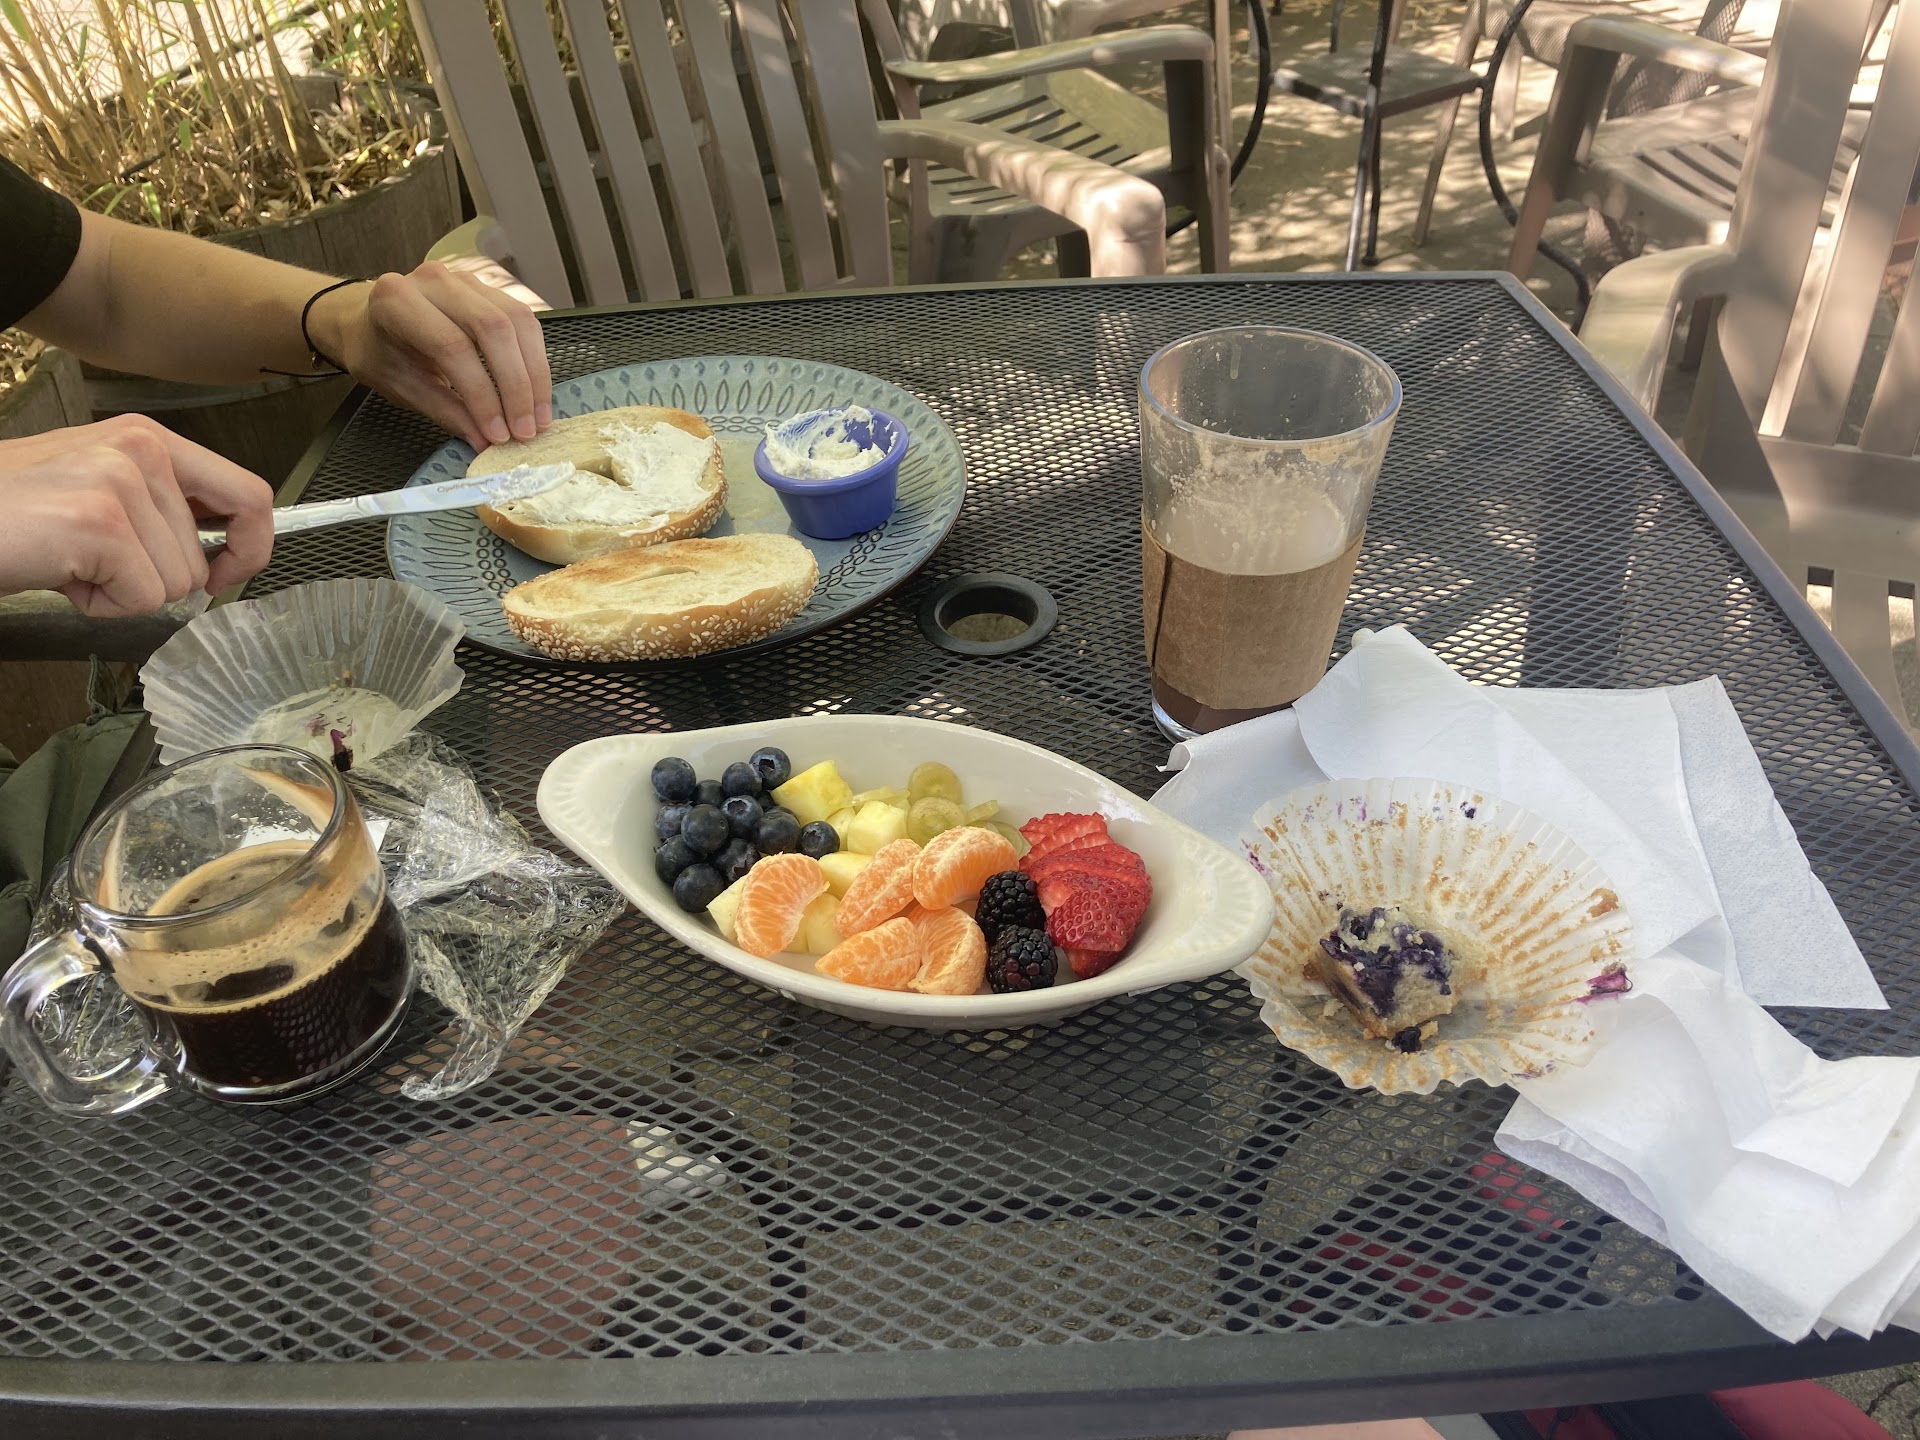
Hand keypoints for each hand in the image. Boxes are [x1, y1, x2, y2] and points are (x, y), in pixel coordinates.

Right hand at [0, 416, 274, 615]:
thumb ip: (162, 508)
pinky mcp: (99, 523)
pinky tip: (60, 574)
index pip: (250, 495)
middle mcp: (142, 450)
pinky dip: (100, 605)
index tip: (225, 574)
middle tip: (91, 560)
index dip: (251, 547)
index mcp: (149, 439)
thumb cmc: (13, 514)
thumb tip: (223, 554)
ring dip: (121, 591)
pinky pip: (142, 599)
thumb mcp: (99, 490)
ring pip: (175, 584)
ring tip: (67, 559)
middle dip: (153, 580)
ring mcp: (121, 482)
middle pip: (202, 559)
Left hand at [312, 262, 553, 450]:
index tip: (497, 434)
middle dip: (516, 386)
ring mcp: (466, 281)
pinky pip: (525, 321)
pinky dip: (536, 360)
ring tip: (538, 416)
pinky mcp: (489, 289)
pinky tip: (536, 392)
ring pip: (518, 321)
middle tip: (525, 430)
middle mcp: (434, 281)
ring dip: (535, 374)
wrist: (371, 322)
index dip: (481, 394)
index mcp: (397, 302)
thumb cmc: (381, 353)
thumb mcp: (403, 388)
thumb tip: (486, 442)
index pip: (452, 346)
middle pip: (493, 328)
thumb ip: (446, 412)